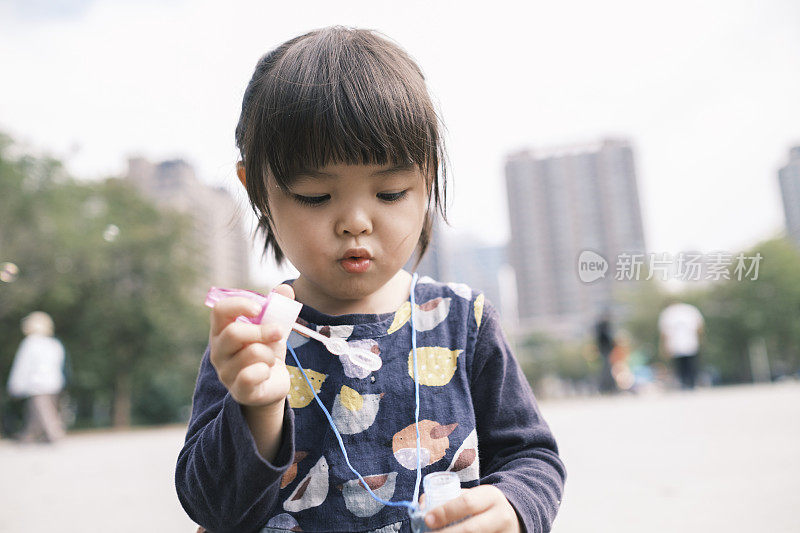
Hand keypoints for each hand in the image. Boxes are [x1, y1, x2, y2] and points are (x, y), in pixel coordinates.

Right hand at [208, 284, 294, 407]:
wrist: (272, 382)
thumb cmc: (267, 349)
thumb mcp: (272, 325)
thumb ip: (278, 306)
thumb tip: (286, 289)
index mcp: (222, 330)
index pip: (219, 310)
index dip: (240, 304)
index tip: (260, 308)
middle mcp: (218, 350)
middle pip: (234, 332)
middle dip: (263, 331)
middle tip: (279, 332)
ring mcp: (225, 372)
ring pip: (251, 353)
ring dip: (269, 353)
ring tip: (270, 358)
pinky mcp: (238, 391)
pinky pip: (252, 375)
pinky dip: (266, 370)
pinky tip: (266, 372)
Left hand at [423, 485, 520, 532]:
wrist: (514, 518)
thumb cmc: (484, 507)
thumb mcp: (473, 496)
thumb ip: (449, 498)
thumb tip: (422, 506)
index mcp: (491, 497)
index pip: (466, 503)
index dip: (445, 512)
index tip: (427, 519)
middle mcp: (501, 516)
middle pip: (470, 529)